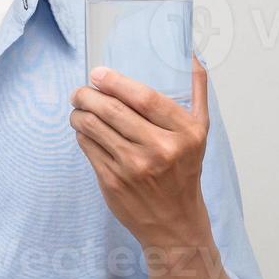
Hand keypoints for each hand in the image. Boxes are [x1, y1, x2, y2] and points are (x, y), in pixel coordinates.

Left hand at [69, 54, 212, 253]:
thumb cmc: (185, 171)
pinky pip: (87, 147)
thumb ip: (197, 92)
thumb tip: (192, 55)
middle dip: (88, 94)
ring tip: (78, 107)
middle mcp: (161, 150)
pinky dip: (81, 134)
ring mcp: (134, 167)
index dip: (116, 81)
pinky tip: (84, 130)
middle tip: (81, 90)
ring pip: (93, 127)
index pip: (145, 98)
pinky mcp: (112, 182)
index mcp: (186, 133)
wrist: (174, 223)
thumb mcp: (200, 133)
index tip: (98, 73)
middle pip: (113, 110)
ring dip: (79, 112)